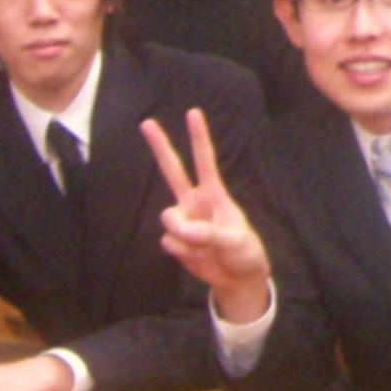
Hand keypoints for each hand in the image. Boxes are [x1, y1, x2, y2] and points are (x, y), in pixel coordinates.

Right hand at [144, 110, 270, 324]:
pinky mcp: (174, 240)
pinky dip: (185, 253)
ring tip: (208, 246)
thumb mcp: (234, 240)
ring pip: (169, 220)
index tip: (193, 112)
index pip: (205, 160)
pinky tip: (198, 255)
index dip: (199, 137)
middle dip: (159, 146)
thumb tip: (177, 227)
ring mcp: (182, 220)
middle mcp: (194, 201)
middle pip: (172, 170)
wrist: (237, 277)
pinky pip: (170, 243)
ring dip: (188, 237)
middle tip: (146, 122)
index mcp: (214, 193)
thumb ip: (207, 231)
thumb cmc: (244, 251)